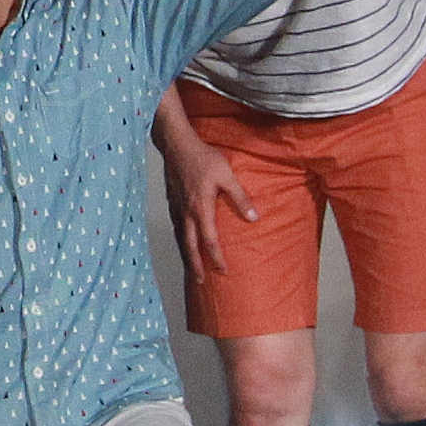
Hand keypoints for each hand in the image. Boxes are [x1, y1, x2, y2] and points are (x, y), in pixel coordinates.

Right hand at [160, 118, 257, 281]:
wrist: (176, 144)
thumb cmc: (204, 158)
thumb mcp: (227, 175)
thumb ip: (240, 196)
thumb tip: (254, 218)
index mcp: (201, 208)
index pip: (209, 240)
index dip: (217, 257)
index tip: (224, 271)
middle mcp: (186, 212)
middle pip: (190, 245)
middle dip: (196, 265)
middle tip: (201, 281)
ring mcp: (177, 207)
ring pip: (181, 237)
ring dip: (186, 255)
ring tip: (191, 267)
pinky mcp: (172, 201)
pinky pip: (176, 226)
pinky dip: (180, 239)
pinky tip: (184, 240)